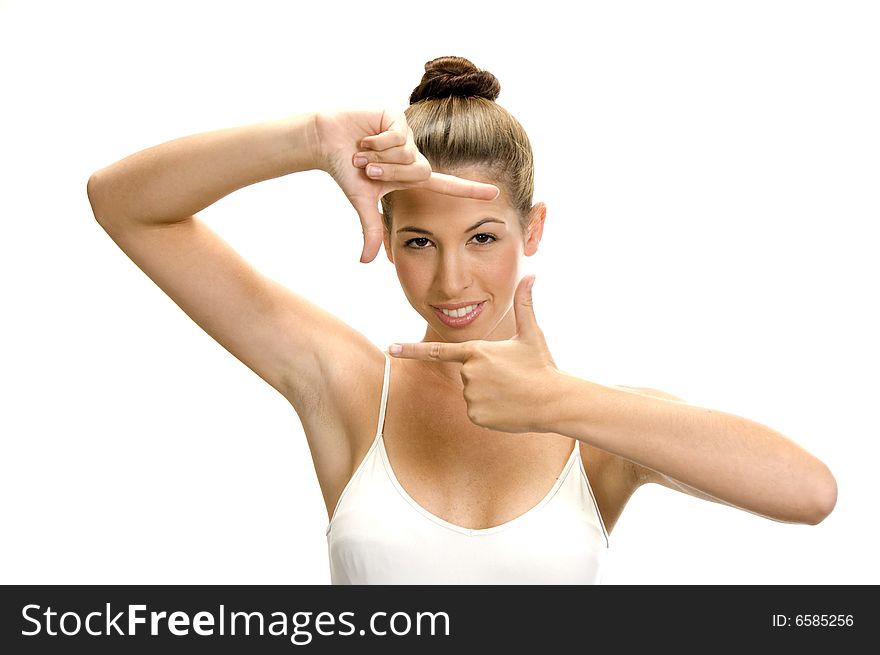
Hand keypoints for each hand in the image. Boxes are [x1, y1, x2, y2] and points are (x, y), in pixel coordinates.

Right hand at [313, 109, 499, 262]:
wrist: (327, 140)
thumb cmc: (346, 170)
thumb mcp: (362, 202)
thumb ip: (372, 230)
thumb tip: (366, 262)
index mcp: (411, 176)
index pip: (448, 186)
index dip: (471, 191)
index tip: (496, 194)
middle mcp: (414, 155)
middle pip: (420, 172)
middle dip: (388, 172)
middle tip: (365, 167)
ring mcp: (408, 135)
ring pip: (407, 153)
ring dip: (378, 156)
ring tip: (362, 151)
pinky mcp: (398, 117)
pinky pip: (396, 137)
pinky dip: (375, 142)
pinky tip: (364, 137)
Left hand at [389, 275, 558, 432]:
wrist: (553, 401)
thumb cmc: (541, 366)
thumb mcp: (531, 333)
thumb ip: (525, 304)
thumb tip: (532, 274)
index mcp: (476, 351)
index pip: (437, 351)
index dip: (411, 350)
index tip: (391, 348)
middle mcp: (468, 373)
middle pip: (466, 374)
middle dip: (485, 376)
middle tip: (510, 377)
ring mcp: (470, 396)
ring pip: (472, 393)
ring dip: (488, 393)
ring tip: (511, 392)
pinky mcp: (476, 416)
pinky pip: (477, 411)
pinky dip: (490, 410)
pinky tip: (508, 407)